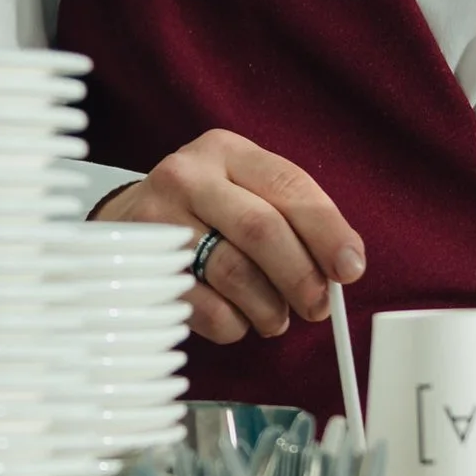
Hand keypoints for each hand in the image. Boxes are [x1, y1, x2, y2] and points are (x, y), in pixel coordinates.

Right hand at [92, 129, 365, 347]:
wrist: (126, 224)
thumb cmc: (205, 213)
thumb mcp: (246, 192)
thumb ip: (294, 218)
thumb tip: (344, 265)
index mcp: (227, 151)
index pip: (289, 186)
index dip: (327, 231)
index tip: (350, 269)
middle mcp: (188, 176)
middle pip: (262, 230)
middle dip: (301, 276)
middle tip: (318, 306)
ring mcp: (159, 220)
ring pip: (235, 272)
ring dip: (269, 307)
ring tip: (276, 318)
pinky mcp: (143, 266)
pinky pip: (205, 307)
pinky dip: (233, 324)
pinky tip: (236, 318)